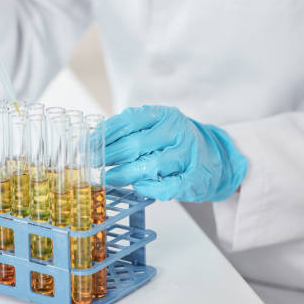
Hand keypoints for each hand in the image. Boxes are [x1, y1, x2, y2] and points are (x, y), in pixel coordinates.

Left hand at [103, 106, 246, 201]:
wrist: (214, 155)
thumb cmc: (174, 141)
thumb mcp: (155, 126)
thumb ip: (128, 129)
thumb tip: (94, 139)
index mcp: (164, 115)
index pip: (128, 121)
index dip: (105, 134)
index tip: (89, 144)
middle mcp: (178, 131)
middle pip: (136, 144)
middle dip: (110, 156)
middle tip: (93, 164)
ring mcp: (187, 155)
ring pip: (150, 165)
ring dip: (125, 174)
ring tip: (109, 177)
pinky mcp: (194, 178)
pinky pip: (167, 186)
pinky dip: (149, 188)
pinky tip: (138, 186)